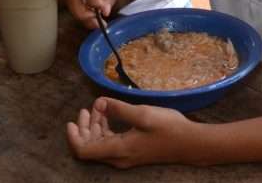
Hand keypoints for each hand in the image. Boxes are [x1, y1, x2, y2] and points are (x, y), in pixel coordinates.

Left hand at [65, 97, 196, 166]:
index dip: (74, 136)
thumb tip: (99, 103)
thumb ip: (119, 109)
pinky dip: (105, 130)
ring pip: (100, 145)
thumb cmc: (168, 128)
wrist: (189, 143)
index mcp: (117, 150)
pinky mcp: (132, 153)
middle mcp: (118, 158)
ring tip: (98, 108)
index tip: (71, 120)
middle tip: (87, 109)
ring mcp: (125, 157)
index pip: (84, 150)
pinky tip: (110, 116)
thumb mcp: (143, 114)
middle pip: (90, 147)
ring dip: (95, 128)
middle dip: (84, 128)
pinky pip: (110, 144)